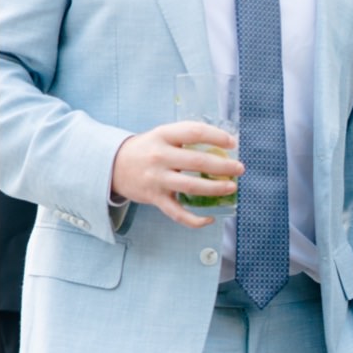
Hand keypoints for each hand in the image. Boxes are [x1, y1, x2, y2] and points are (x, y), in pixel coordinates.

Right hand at [111, 120, 241, 228]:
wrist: (113, 165)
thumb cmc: (146, 149)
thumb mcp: (161, 136)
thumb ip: (186, 139)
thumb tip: (222, 147)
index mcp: (163, 136)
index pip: (194, 132)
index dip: (217, 136)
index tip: (232, 143)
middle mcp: (159, 156)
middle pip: (197, 161)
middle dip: (224, 166)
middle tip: (239, 168)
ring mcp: (157, 179)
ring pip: (192, 187)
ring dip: (216, 188)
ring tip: (232, 188)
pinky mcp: (155, 198)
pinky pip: (178, 213)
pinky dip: (195, 220)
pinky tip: (209, 218)